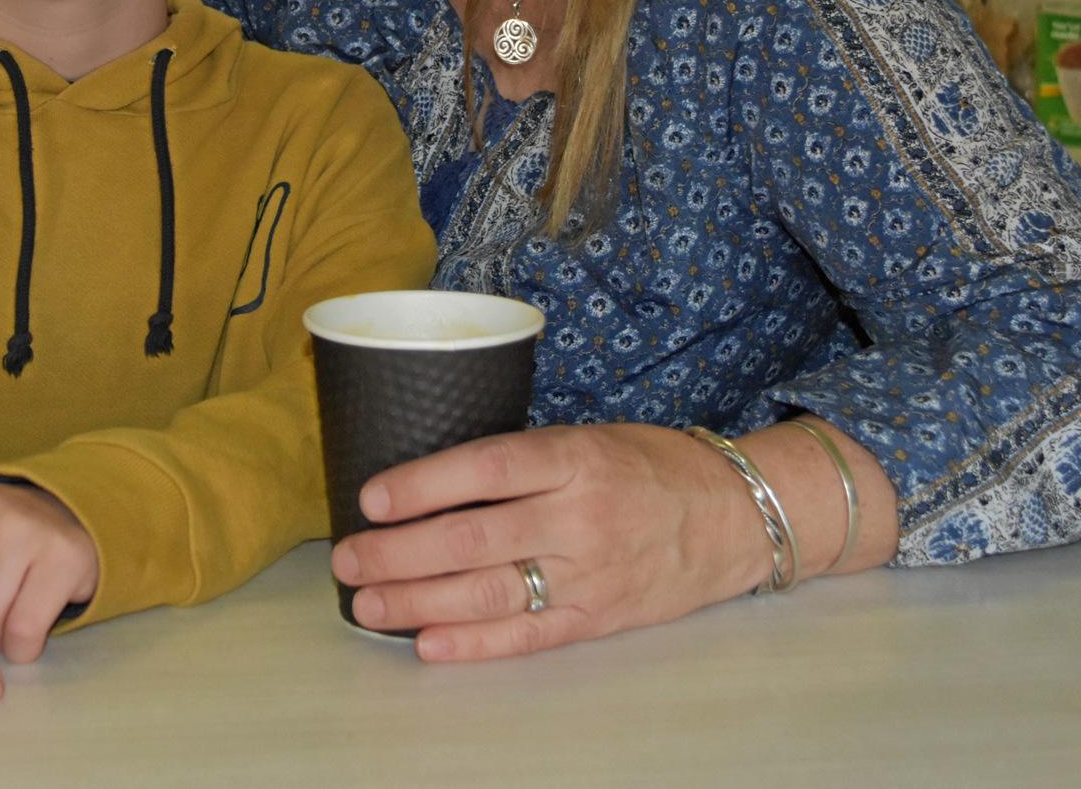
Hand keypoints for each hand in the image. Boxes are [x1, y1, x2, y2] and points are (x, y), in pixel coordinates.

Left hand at [328, 422, 772, 661]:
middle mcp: (579, 516)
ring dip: (417, 601)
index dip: (422, 484)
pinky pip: (526, 635)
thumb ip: (523, 460)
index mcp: (574, 457)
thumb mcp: (588, 438)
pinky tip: (426, 643)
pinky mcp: (597, 618)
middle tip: (346, 557)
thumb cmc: (649, 466)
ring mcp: (589, 573)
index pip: (485, 467)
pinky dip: (472, 643)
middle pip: (472, 537)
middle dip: (399, 551)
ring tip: (367, 603)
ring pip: (488, 591)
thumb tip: (430, 478)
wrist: (734, 516)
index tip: (370, 497)